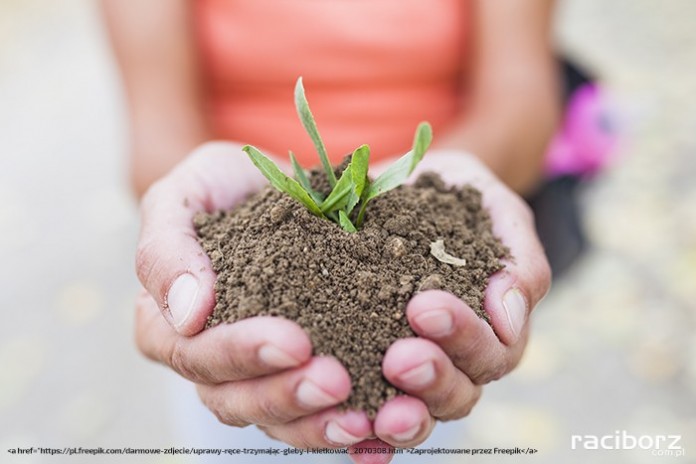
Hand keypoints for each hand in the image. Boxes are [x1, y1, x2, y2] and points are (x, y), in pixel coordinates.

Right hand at [134, 142, 374, 451]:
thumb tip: (186, 313)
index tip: (293, 341)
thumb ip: (166, 248)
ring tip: (368, 418)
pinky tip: (387, 425)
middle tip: (335, 380)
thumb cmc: (223, 188)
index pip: (195, 355)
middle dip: (287, 396)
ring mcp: (260, 374)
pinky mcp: (306, 372)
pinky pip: (325, 414)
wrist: (281, 185)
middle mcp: (212, 362)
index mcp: (170, 326)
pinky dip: (356, 430)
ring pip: (282, 420)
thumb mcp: (183, 196)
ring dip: (322, 424)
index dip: (240, 355)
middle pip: (238, 401)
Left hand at [364, 150, 551, 450]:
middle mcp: (457, 358)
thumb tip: (508, 315)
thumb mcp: (492, 208)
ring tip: (375, 408)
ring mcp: (413, 370)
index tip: (423, 304)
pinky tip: (350, 434)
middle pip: (459, 391)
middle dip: (433, 377)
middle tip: (400, 357)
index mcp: (493, 325)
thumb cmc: (452, 195)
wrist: (396, 189)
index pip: (493, 349)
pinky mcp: (370, 373)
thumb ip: (516, 257)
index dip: (463, 335)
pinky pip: (373, 415)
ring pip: (420, 412)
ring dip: (402, 414)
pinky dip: (366, 438)